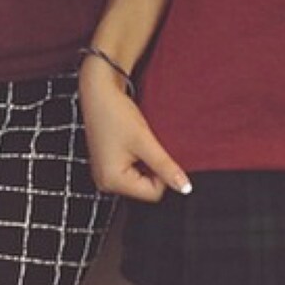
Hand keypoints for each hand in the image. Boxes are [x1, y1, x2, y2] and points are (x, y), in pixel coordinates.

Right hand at [80, 62, 191, 201]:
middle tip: (148, 144)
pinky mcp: (106, 165)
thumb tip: (185, 188)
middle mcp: (105, 183)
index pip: (153, 193)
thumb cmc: (118, 114)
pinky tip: (134, 142)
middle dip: (153, 168)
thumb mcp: (145, 141)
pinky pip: (131, 171)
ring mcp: (104, 174)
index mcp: (112, 181)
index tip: (157, 149)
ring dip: (146, 162)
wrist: (98, 92)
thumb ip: (166, 167)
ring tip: (139, 141)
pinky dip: (138, 159)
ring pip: (140, 179)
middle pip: (145, 188)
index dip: (163, 173)